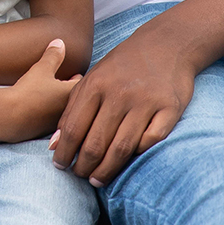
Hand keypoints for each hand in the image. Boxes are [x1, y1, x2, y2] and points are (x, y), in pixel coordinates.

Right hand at [8, 39, 81, 138]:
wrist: (10, 117)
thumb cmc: (28, 91)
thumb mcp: (41, 68)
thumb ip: (53, 55)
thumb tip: (60, 42)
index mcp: (72, 95)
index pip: (83, 84)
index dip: (78, 76)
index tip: (75, 73)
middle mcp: (69, 111)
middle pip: (77, 99)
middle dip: (72, 91)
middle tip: (67, 82)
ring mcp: (59, 123)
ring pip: (65, 110)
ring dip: (61, 102)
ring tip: (53, 94)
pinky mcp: (47, 132)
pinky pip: (52, 119)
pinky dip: (50, 112)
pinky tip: (41, 107)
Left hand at [50, 23, 196, 185]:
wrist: (166, 44)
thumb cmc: (123, 66)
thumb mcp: (93, 78)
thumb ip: (72, 109)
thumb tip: (54, 145)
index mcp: (96, 84)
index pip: (74, 128)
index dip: (64, 152)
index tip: (60, 167)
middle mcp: (119, 94)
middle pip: (96, 143)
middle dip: (84, 166)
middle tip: (80, 177)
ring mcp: (145, 102)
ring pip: (121, 148)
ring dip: (106, 170)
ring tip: (97, 180)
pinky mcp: (169, 109)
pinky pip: (150, 141)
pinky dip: (138, 154)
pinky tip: (127, 161)